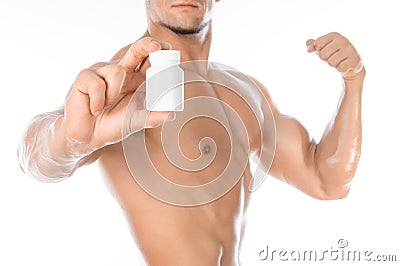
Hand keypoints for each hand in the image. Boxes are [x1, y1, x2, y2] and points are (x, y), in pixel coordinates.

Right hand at [63, 37, 172, 151]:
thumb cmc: (113, 124)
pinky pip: (97, 84)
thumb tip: (171, 114)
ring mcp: (102, 71)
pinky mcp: (85, 77)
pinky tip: (95, 109)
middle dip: (146, 45)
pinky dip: (98, 102)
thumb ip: (152, 117)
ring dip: (113, 94)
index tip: (169, 48)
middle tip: (156, 46)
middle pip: (136, 51)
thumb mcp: (136, 122)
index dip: (159, 53)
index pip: (150, 61)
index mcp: (137, 79)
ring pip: (117, 71)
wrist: (88, 137)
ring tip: (106, 107)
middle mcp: (122, 71)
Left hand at [306, 32, 364, 79]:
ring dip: (333, 64)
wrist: (351, 62)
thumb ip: (312, 45)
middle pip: (323, 55)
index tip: (325, 49)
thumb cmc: (333, 53)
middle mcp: (343, 40)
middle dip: (325, 59)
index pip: (317, 44)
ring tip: (338, 60)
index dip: (319, 50)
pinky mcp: (354, 60)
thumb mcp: (322, 47)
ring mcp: (350, 50)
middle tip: (332, 57)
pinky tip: (344, 64)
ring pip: (331, 62)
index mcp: (334, 35)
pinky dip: (340, 68)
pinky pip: (340, 68)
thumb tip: (309, 49)